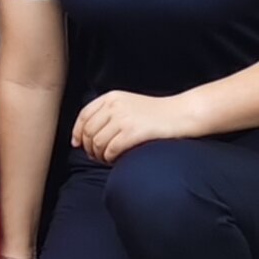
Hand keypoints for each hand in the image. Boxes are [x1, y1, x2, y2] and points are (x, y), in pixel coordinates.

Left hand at [71, 89, 192, 164]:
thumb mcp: (128, 104)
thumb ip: (109, 113)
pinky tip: (115, 161)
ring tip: (106, 160)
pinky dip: (109, 159)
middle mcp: (114, 106)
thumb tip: (87, 134)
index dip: (77, 132)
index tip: (77, 144)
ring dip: (99, 156)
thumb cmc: (156, 113)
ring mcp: (123, 118)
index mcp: (111, 97)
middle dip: (88, 147)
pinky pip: (111, 150)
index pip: (84, 115)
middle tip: (95, 157)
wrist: (180, 114)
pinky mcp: (133, 132)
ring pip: (97, 143)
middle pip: (88, 131)